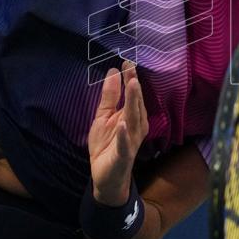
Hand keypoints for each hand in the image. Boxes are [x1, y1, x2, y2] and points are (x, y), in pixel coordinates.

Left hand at [87, 61, 147, 205]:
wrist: (105, 176)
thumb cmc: (106, 144)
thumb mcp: (103, 117)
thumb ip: (109, 96)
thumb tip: (113, 72)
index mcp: (131, 116)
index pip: (133, 94)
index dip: (130, 78)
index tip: (127, 61)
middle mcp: (136, 126)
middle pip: (136, 104)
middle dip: (134, 86)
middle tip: (131, 68)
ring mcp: (131, 141)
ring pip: (134, 119)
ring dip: (133, 103)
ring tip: (133, 85)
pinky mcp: (123, 155)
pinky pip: (124, 144)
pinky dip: (124, 135)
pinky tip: (122, 124)